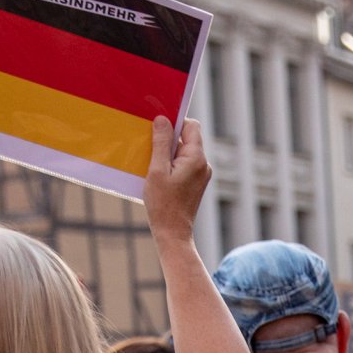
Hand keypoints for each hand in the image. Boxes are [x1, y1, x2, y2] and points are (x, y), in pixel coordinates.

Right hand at [144, 115, 210, 247]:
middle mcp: (203, 164)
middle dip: (168, 138)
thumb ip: (161, 142)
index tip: (157, 125)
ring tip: (151, 162)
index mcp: (197, 158)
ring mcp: (200, 174)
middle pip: (186, 138)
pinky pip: (182, 164)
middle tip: (149, 144)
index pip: (191, 126)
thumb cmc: (164, 204)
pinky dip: (170, 163)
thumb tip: (162, 119)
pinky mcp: (195, 182)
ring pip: (182, 151)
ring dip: (166, 152)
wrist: (173, 233)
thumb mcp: (157, 170)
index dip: (175, 121)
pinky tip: (156, 172)